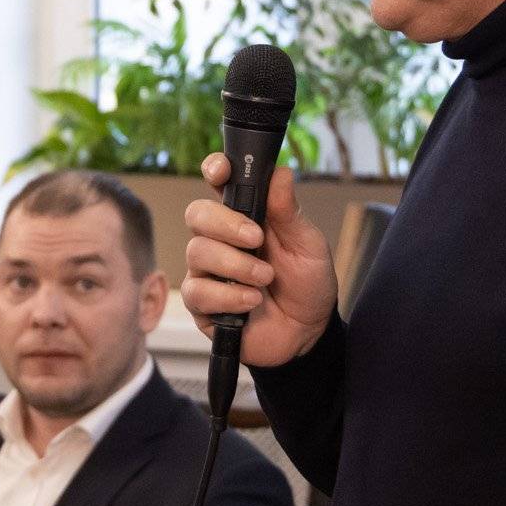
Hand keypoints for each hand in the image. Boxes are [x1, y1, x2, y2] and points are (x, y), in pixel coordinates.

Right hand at [181, 155, 336, 367]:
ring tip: (265, 278)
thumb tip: (281, 172)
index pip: (219, 184)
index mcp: (245, 217)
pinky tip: (252, 302)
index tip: (220, 172)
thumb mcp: (308, 246)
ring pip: (197, 252)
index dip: (214, 171)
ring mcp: (208, 272)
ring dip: (235, 265)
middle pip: (197, 214)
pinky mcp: (202, 304)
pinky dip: (228, 296)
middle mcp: (221, 240)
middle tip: (257, 239)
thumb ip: (289, 212)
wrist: (308, 334)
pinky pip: (197, 292)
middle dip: (225, 224)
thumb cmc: (307, 285)